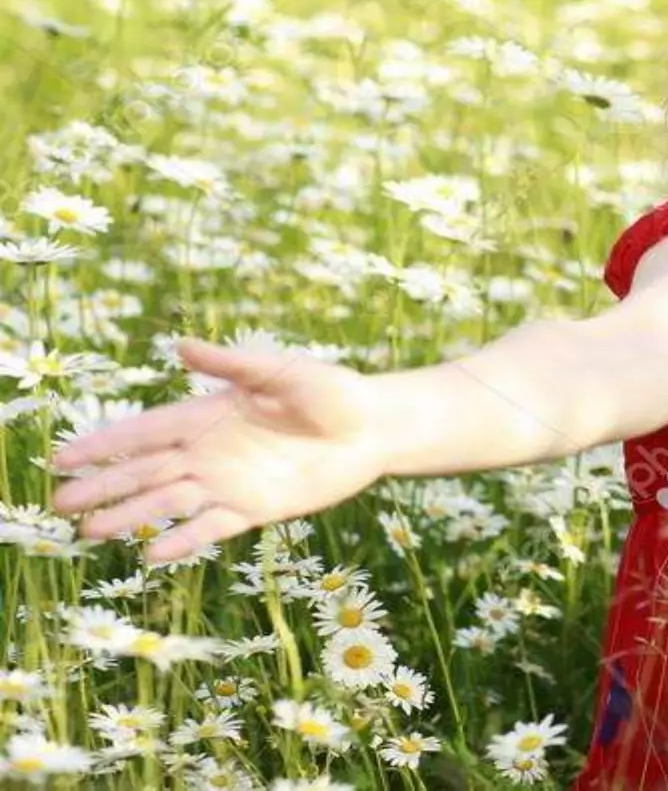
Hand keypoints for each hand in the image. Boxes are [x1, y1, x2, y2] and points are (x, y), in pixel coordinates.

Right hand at [49, 337, 393, 564]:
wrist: (375, 428)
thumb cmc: (330, 391)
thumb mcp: (280, 371)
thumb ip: (232, 363)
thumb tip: (181, 345)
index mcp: (209, 414)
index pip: (145, 432)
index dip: (104, 444)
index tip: (62, 457)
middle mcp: (210, 452)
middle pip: (146, 470)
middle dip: (104, 485)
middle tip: (61, 502)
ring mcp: (230, 482)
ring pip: (169, 501)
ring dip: (131, 515)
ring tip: (90, 532)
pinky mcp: (256, 508)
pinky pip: (212, 526)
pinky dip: (184, 538)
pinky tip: (154, 552)